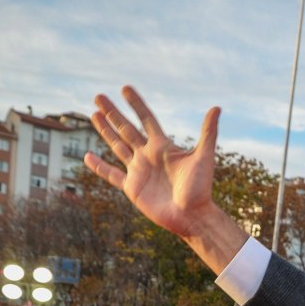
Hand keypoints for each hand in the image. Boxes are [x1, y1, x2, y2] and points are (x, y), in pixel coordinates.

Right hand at [86, 88, 243, 268]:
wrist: (192, 216)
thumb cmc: (200, 188)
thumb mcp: (203, 158)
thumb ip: (208, 133)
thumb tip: (217, 107)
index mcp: (162, 146)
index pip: (146, 119)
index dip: (136, 104)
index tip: (125, 88)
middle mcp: (148, 155)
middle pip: (126, 128)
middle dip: (113, 113)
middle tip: (99, 96)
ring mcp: (139, 171)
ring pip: (117, 146)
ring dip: (105, 131)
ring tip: (94, 114)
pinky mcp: (132, 188)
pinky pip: (112, 175)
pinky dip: (99, 167)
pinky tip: (87, 156)